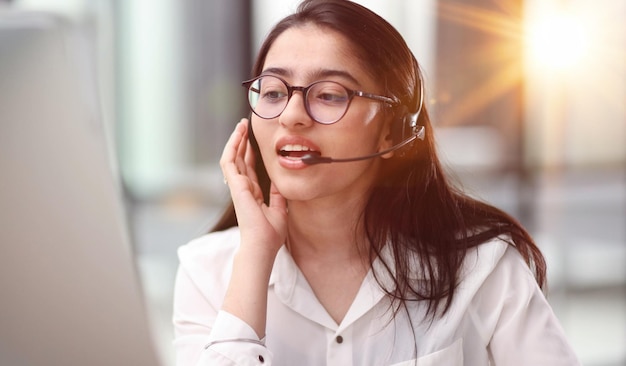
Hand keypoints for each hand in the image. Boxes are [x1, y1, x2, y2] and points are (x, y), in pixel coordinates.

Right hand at [220, 119, 287, 255]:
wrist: (262, 245)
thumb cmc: (270, 234)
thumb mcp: (280, 210)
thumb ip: (278, 195)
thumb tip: (281, 182)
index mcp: (252, 194)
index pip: (249, 169)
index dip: (250, 153)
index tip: (254, 141)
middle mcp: (243, 188)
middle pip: (239, 159)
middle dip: (242, 141)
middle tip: (245, 125)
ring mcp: (237, 186)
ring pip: (232, 157)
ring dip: (236, 140)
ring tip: (241, 125)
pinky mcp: (235, 186)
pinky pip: (229, 161)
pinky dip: (232, 147)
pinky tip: (238, 135)